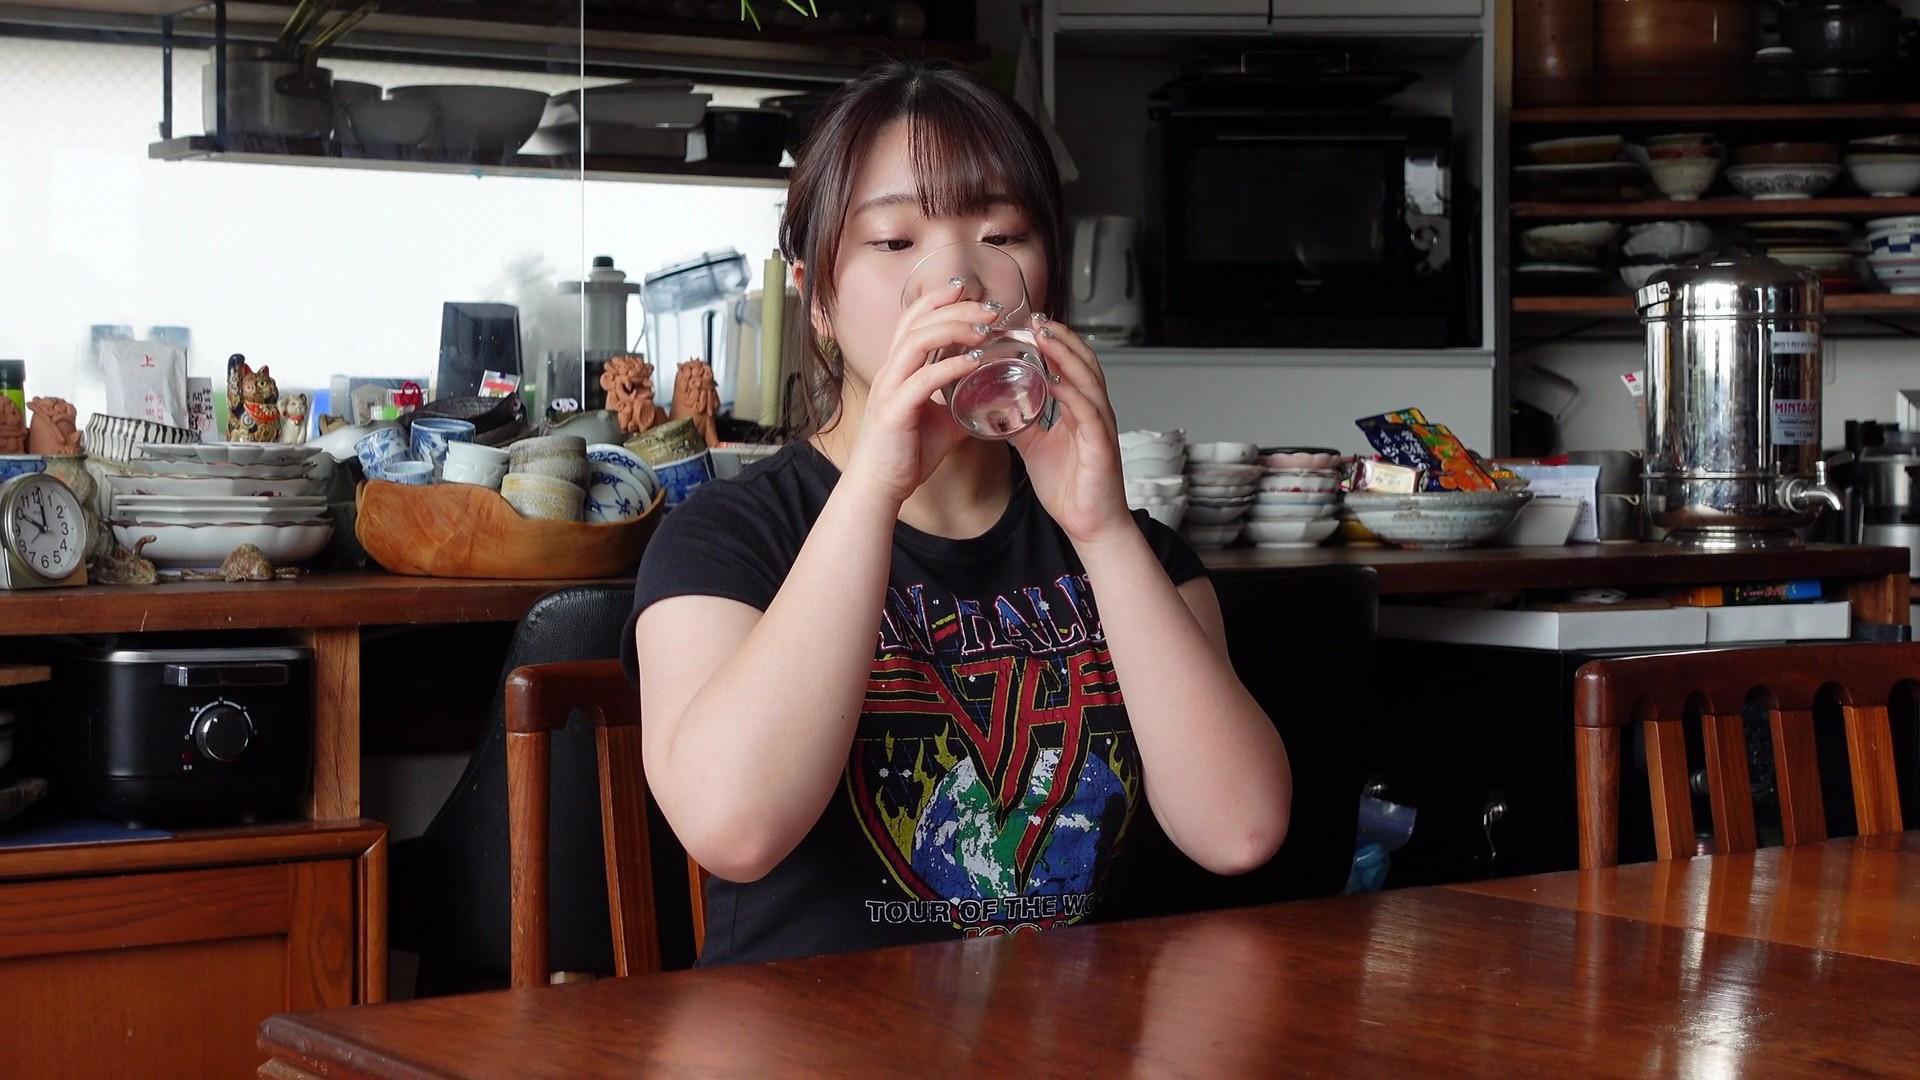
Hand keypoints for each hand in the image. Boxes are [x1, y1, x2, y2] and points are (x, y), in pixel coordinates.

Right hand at [840, 284, 996, 505]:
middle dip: (956, 308)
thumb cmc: (904, 455)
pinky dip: (951, 365)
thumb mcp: (941, 422)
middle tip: (989, 308)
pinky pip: (924, 378)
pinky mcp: (895, 410)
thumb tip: (988, 399)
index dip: (937, 299)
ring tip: (984, 329)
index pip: (912, 319)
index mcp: (897, 369)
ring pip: (918, 340)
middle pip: (919, 321)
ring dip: (955, 329)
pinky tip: (974, 362)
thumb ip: (959, 404)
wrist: (879, 487)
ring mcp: (890, 388)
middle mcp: (890, 371)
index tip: (966, 290)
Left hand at [1009, 314, 1134, 547]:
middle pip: (1083, 363)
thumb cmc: (1069, 488)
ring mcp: (1100, 427)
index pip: (1072, 365)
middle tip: (1037, 318)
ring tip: (1045, 337)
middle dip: (1061, 338)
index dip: (1055, 342)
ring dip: (1066, 356)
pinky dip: (1071, 393)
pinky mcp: (1101, 446)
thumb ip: (1021, 423)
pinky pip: (1087, 412)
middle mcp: (1094, 412)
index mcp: (1081, 410)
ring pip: (1088, 380)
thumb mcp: (1035, 448)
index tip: (1032, 323)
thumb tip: (996, 406)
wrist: (1089, 525)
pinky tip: (1054, 380)